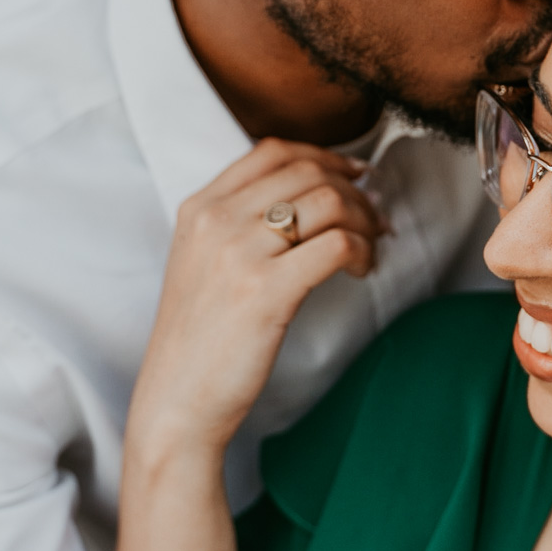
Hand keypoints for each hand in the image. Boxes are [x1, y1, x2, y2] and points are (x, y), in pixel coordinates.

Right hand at [126, 138, 383, 462]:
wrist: (176, 399)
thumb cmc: (199, 339)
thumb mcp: (202, 264)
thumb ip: (238, 225)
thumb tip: (312, 198)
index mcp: (198, 208)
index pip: (272, 151)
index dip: (324, 155)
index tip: (354, 173)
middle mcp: (216, 221)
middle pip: (307, 172)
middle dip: (354, 190)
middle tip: (375, 218)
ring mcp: (239, 253)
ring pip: (328, 201)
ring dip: (364, 219)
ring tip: (372, 245)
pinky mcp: (266, 290)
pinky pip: (336, 244)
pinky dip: (362, 250)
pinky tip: (362, 269)